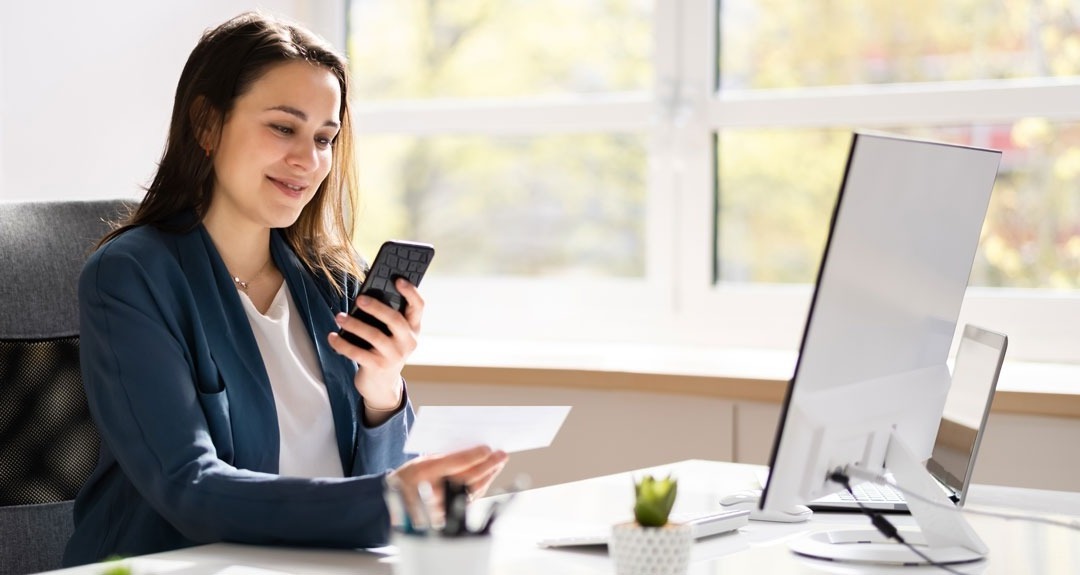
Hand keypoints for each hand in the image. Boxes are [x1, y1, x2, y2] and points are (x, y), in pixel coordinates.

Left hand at [328, 278, 423, 413]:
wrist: (381, 386)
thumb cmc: (383, 351)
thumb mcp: (392, 336)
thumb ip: (386, 319)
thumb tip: (365, 296)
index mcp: (413, 329)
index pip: (419, 307)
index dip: (411, 292)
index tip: (397, 279)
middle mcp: (407, 342)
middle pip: (395, 320)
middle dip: (377, 308)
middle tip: (359, 299)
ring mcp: (393, 356)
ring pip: (374, 336)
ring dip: (354, 324)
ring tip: (339, 317)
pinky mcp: (377, 367)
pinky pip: (357, 352)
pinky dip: (342, 344)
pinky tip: (332, 337)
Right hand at [389, 445, 508, 526]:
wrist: (395, 502)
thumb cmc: (410, 477)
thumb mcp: (422, 461)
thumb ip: (446, 457)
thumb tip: (475, 451)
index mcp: (424, 472)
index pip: (456, 463)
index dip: (474, 456)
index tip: (488, 448)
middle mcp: (432, 492)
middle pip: (468, 478)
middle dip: (488, 466)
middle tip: (501, 455)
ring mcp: (441, 507)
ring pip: (472, 491)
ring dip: (488, 476)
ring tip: (498, 464)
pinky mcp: (448, 516)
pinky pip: (469, 500)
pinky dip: (481, 487)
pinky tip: (488, 476)